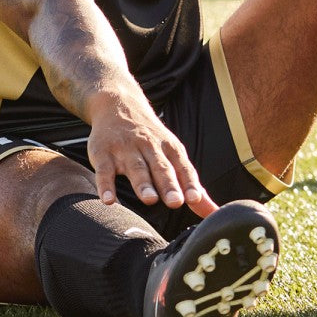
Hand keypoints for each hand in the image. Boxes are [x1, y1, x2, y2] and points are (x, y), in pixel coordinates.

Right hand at [86, 90, 217, 218]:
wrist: (119, 104)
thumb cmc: (150, 137)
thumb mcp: (172, 153)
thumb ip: (190, 184)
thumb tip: (213, 212)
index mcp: (169, 148)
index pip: (182, 167)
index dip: (189, 183)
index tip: (195, 199)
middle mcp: (149, 146)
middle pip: (160, 167)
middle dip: (168, 184)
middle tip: (176, 202)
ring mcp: (125, 149)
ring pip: (136, 167)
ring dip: (143, 183)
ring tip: (150, 199)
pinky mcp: (103, 153)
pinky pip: (104, 170)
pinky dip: (106, 185)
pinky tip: (109, 200)